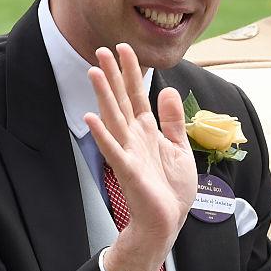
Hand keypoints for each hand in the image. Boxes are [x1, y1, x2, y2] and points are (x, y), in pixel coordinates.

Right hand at [84, 43, 196, 270]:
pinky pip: (112, 149)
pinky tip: (90, 117)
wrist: (167, 222)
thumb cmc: (171, 189)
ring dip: (103, 95)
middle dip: (112, 75)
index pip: (137, 95)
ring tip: (93, 71)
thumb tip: (168, 91)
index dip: (131, 72)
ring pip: (114, 117)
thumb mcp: (179, 147)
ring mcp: (128, 153)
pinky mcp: (128, 170)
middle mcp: (134, 138)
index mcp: (147, 131)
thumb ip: (173, 120)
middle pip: (121, 100)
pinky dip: (102, 133)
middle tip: (101, 49)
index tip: (124, 48)